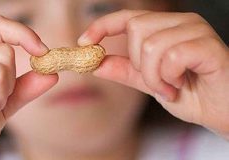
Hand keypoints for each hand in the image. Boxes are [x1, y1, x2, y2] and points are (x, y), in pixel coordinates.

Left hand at [78, 10, 228, 137]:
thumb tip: (94, 64)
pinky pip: (171, 56)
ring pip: (151, 45)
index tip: (83, 42)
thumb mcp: (148, 82)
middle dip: (139, 65)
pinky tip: (183, 84)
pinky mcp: (208, 45)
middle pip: (136, 28)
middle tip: (157, 83)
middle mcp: (180, 22)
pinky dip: (170, 77)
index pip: (127, 17)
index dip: (102, 26)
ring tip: (171, 87)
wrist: (221, 112)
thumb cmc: (190, 94)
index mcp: (165, 27)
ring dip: (155, 76)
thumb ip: (124, 71)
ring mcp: (196, 30)